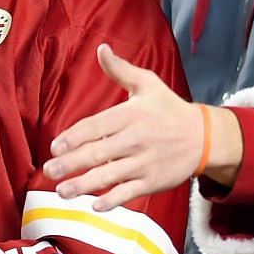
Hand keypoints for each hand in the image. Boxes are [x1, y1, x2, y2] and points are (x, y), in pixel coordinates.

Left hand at [43, 45, 237, 209]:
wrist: (205, 137)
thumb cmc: (170, 109)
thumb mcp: (148, 84)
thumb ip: (121, 70)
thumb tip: (101, 49)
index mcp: (131, 114)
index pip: (96, 126)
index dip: (73, 137)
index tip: (54, 147)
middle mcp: (136, 139)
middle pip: (98, 153)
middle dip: (71, 163)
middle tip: (49, 170)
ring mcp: (145, 162)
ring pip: (109, 176)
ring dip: (83, 185)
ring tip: (61, 190)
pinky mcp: (154, 181)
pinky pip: (129, 193)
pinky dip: (112, 200)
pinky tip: (95, 204)